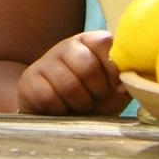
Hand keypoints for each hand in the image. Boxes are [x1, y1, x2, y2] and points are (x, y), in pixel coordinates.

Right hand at [14, 32, 132, 116]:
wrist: (56, 115)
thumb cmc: (91, 99)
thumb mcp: (113, 90)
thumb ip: (125, 81)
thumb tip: (129, 81)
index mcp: (91, 43)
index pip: (105, 43)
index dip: (113, 69)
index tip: (115, 87)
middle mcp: (68, 46)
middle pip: (87, 67)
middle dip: (97, 92)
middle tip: (95, 100)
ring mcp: (46, 61)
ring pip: (69, 85)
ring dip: (79, 105)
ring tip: (79, 107)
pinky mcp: (29, 79)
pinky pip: (49, 98)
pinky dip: (60, 110)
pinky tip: (61, 110)